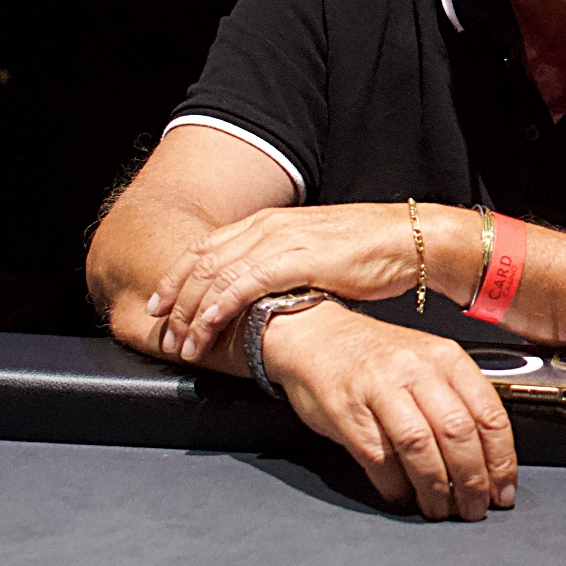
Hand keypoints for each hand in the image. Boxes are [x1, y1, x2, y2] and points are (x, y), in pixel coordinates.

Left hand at [148, 203, 472, 362]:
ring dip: (191, 313)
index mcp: (270, 222)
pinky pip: (240, 286)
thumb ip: (287, 266)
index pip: (208, 248)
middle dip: (174, 298)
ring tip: (181, 343)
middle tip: (159, 329)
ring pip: (214, 276)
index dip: (178, 277)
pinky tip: (206, 329)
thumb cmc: (371, 252)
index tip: (160, 303)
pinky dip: (216, 309)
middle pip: (201, 261)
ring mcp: (278, 241)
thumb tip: (268, 295)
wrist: (407, 239)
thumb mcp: (316, 254)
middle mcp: (267, 226)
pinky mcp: (292, 260)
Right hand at [263, 302, 515, 520]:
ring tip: (441, 511)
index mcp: (446, 357)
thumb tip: (488, 460)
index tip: (503, 491)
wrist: (315, 335)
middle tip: (475, 509)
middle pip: (458, 433)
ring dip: (435, 489)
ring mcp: (380, 389)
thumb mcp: (428, 361)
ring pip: (420, 448)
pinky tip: (404, 497)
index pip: (489, 414)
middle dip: (472, 481)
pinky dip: (396, 487)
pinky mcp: (347, 412)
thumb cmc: (377, 355)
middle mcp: (416, 369)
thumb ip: (458, 398)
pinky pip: (380, 459)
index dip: (501, 460)